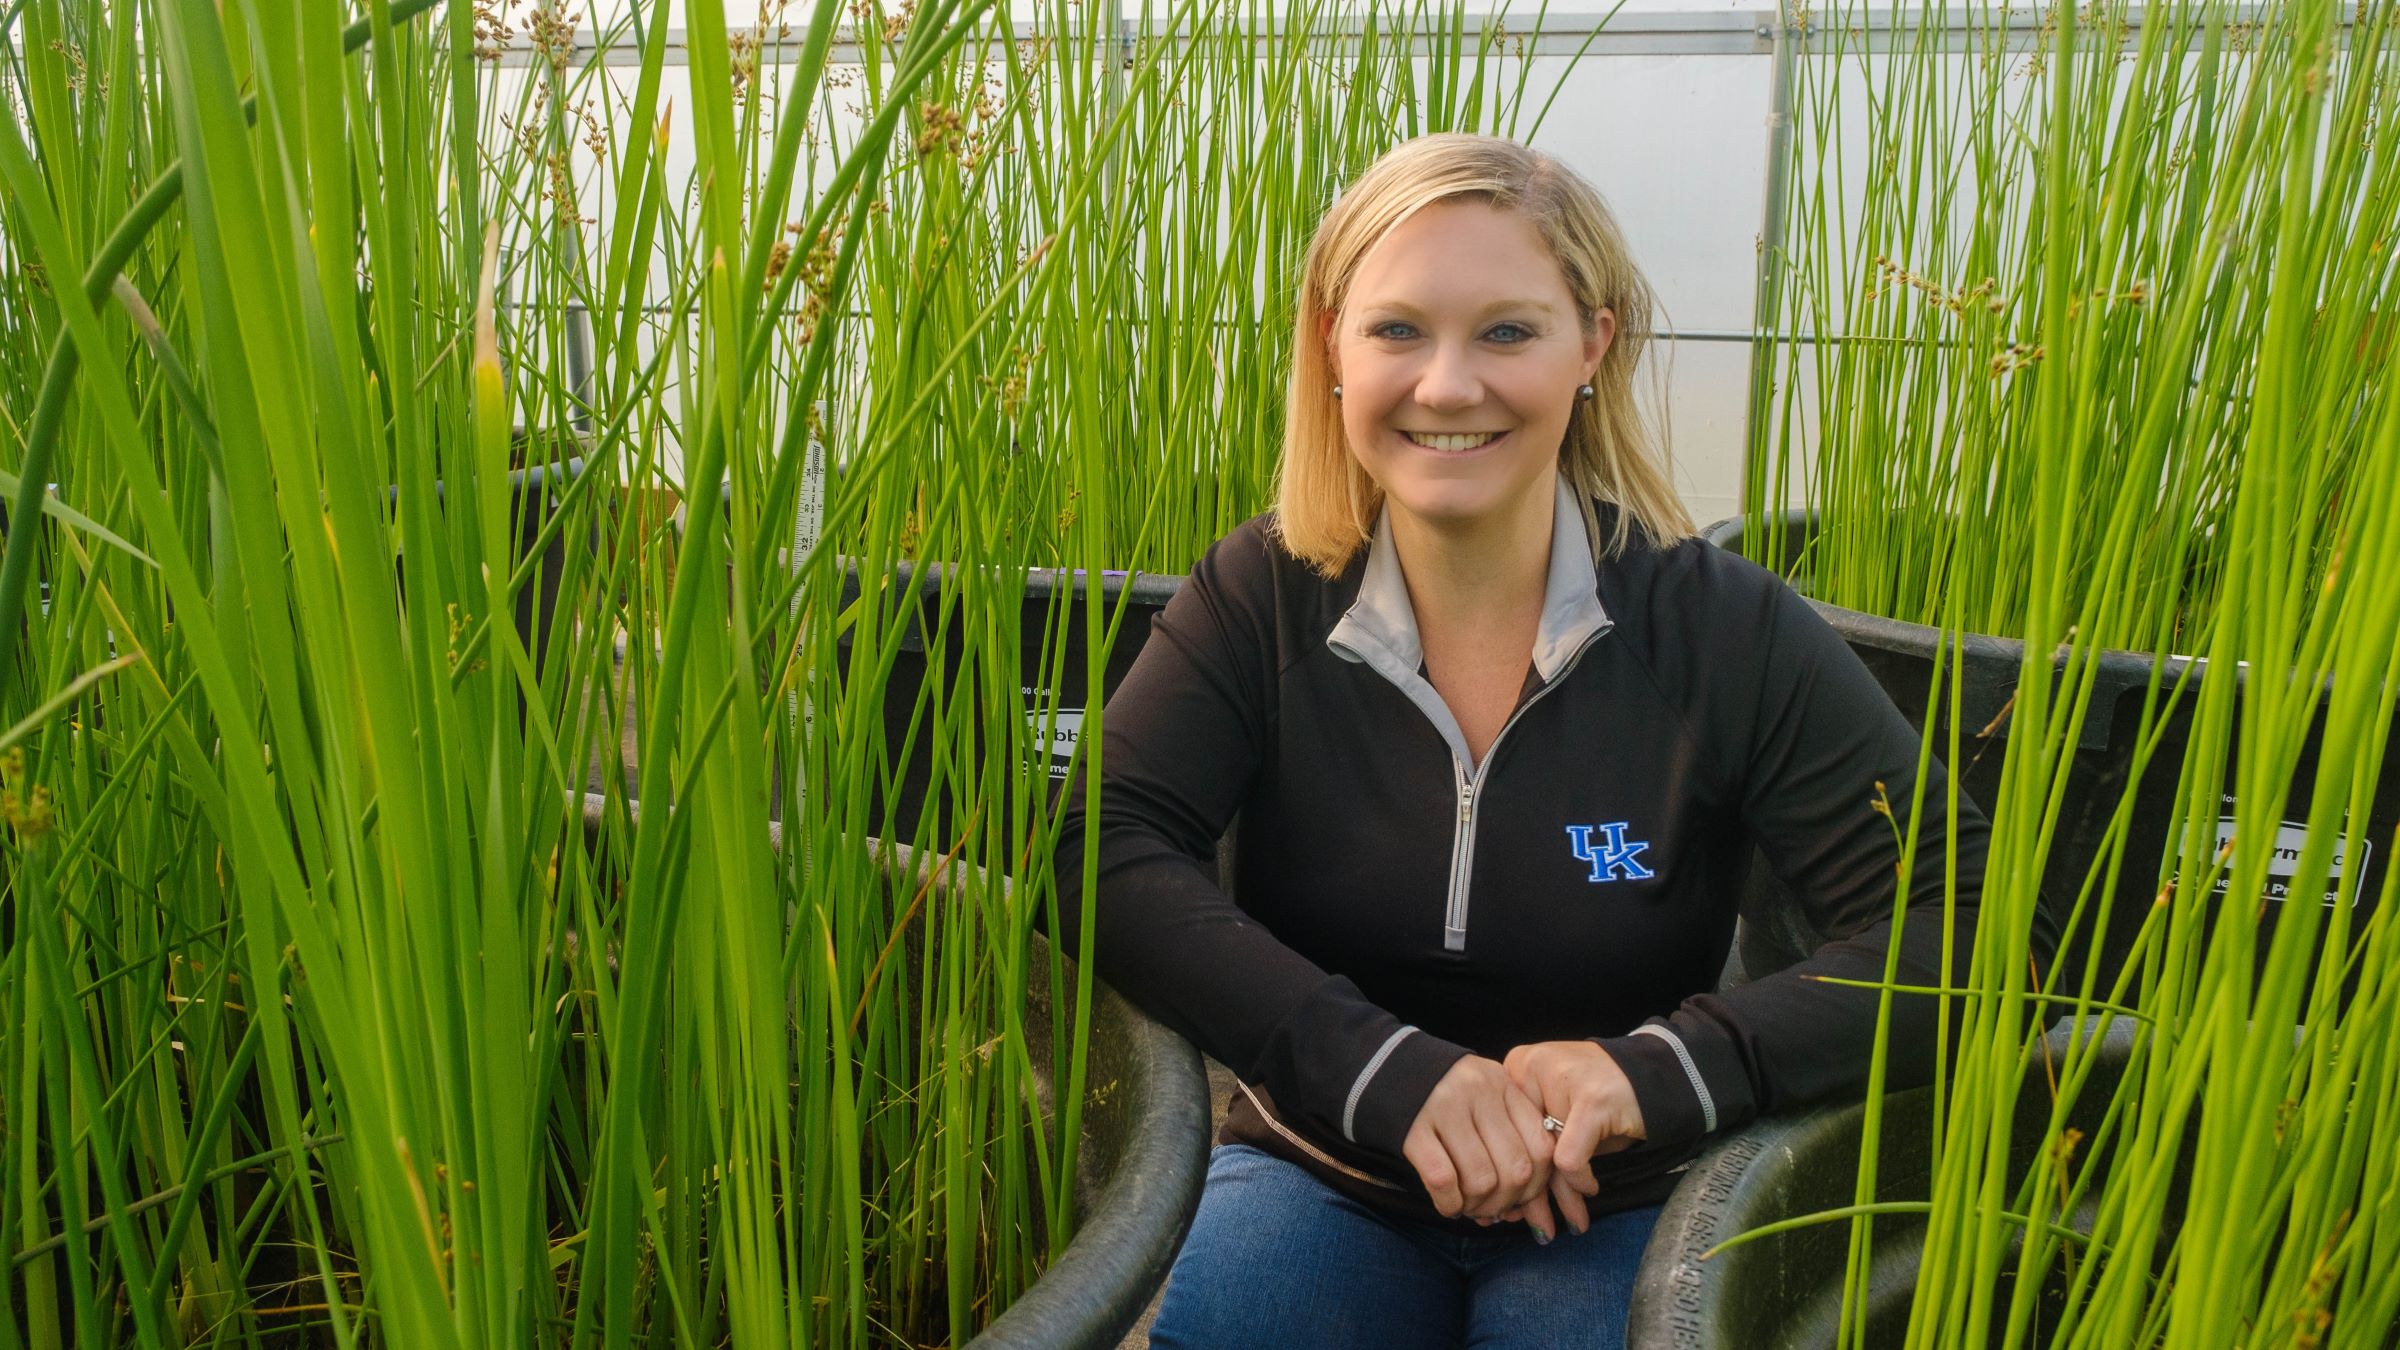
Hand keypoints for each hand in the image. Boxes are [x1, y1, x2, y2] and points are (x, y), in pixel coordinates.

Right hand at [1400, 1056, 1555, 1223]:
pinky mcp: (1412, 1128)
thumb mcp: (1483, 1098)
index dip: (1536, 1186)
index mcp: (1502, 1084)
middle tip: (1491, 1210)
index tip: (1519, 1199)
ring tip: (1467, 1206)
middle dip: (1506, 1202)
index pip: (1542, 1148)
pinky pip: (1443, 1180)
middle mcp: (1478, 1092)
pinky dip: (1449, 1204)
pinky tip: (1447, 1205)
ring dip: (1476, 1206)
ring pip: (1482, 1179)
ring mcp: (1444, 1107)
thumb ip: (1509, 1135)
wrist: (1380, 1067)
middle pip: (1515, 1169)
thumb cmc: (1442, 1095)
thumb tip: (1524, 1204)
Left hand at [1498, 1041, 1647, 1236]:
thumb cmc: (1602, 1100)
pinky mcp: (1591, 1101)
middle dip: (1530, 1196)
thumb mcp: (1560, 1116)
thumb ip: (1535, 1147)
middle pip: (1521, 1144)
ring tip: (1569, 1223)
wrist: (1654, 1077)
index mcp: (1517, 1067)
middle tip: (1538, 1226)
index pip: (1502, 1131)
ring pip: (1544, 1155)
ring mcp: (1560, 1081)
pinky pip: (1570, 1159)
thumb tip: (1511, 1202)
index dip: (1507, 1174)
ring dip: (1559, 1197)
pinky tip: (1590, 1189)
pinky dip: (1580, 1180)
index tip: (1513, 1209)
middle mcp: (1531, 1067)